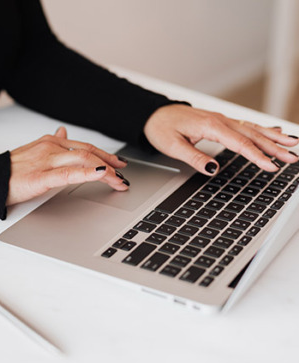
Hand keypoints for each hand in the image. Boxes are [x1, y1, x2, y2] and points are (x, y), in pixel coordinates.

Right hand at [6, 127, 128, 205]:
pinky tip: (102, 175)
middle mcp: (51, 147)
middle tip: (125, 173)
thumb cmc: (10, 169)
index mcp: (50, 142)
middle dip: (111, 163)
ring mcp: (47, 160)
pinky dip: (88, 173)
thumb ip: (51, 142)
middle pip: (89, 153)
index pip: (84, 147)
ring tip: (120, 181)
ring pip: (84, 161)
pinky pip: (69, 174)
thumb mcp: (33, 151)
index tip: (118, 162)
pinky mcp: (41, 176)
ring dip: (107, 171)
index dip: (104, 154)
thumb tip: (63, 132)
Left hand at [144, 104, 298, 174]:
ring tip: (293, 144)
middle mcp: (220, 120)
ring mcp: (221, 120)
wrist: (154, 114)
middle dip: (274, 147)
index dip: (257, 156)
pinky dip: (262, 129)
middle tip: (293, 157)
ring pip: (252, 128)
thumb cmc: (161, 128)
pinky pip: (246, 125)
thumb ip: (194, 157)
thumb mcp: (172, 146)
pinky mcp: (220, 122)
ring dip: (273, 137)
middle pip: (252, 135)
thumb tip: (212, 169)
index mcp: (210, 126)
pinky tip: (274, 131)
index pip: (239, 143)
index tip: (272, 166)